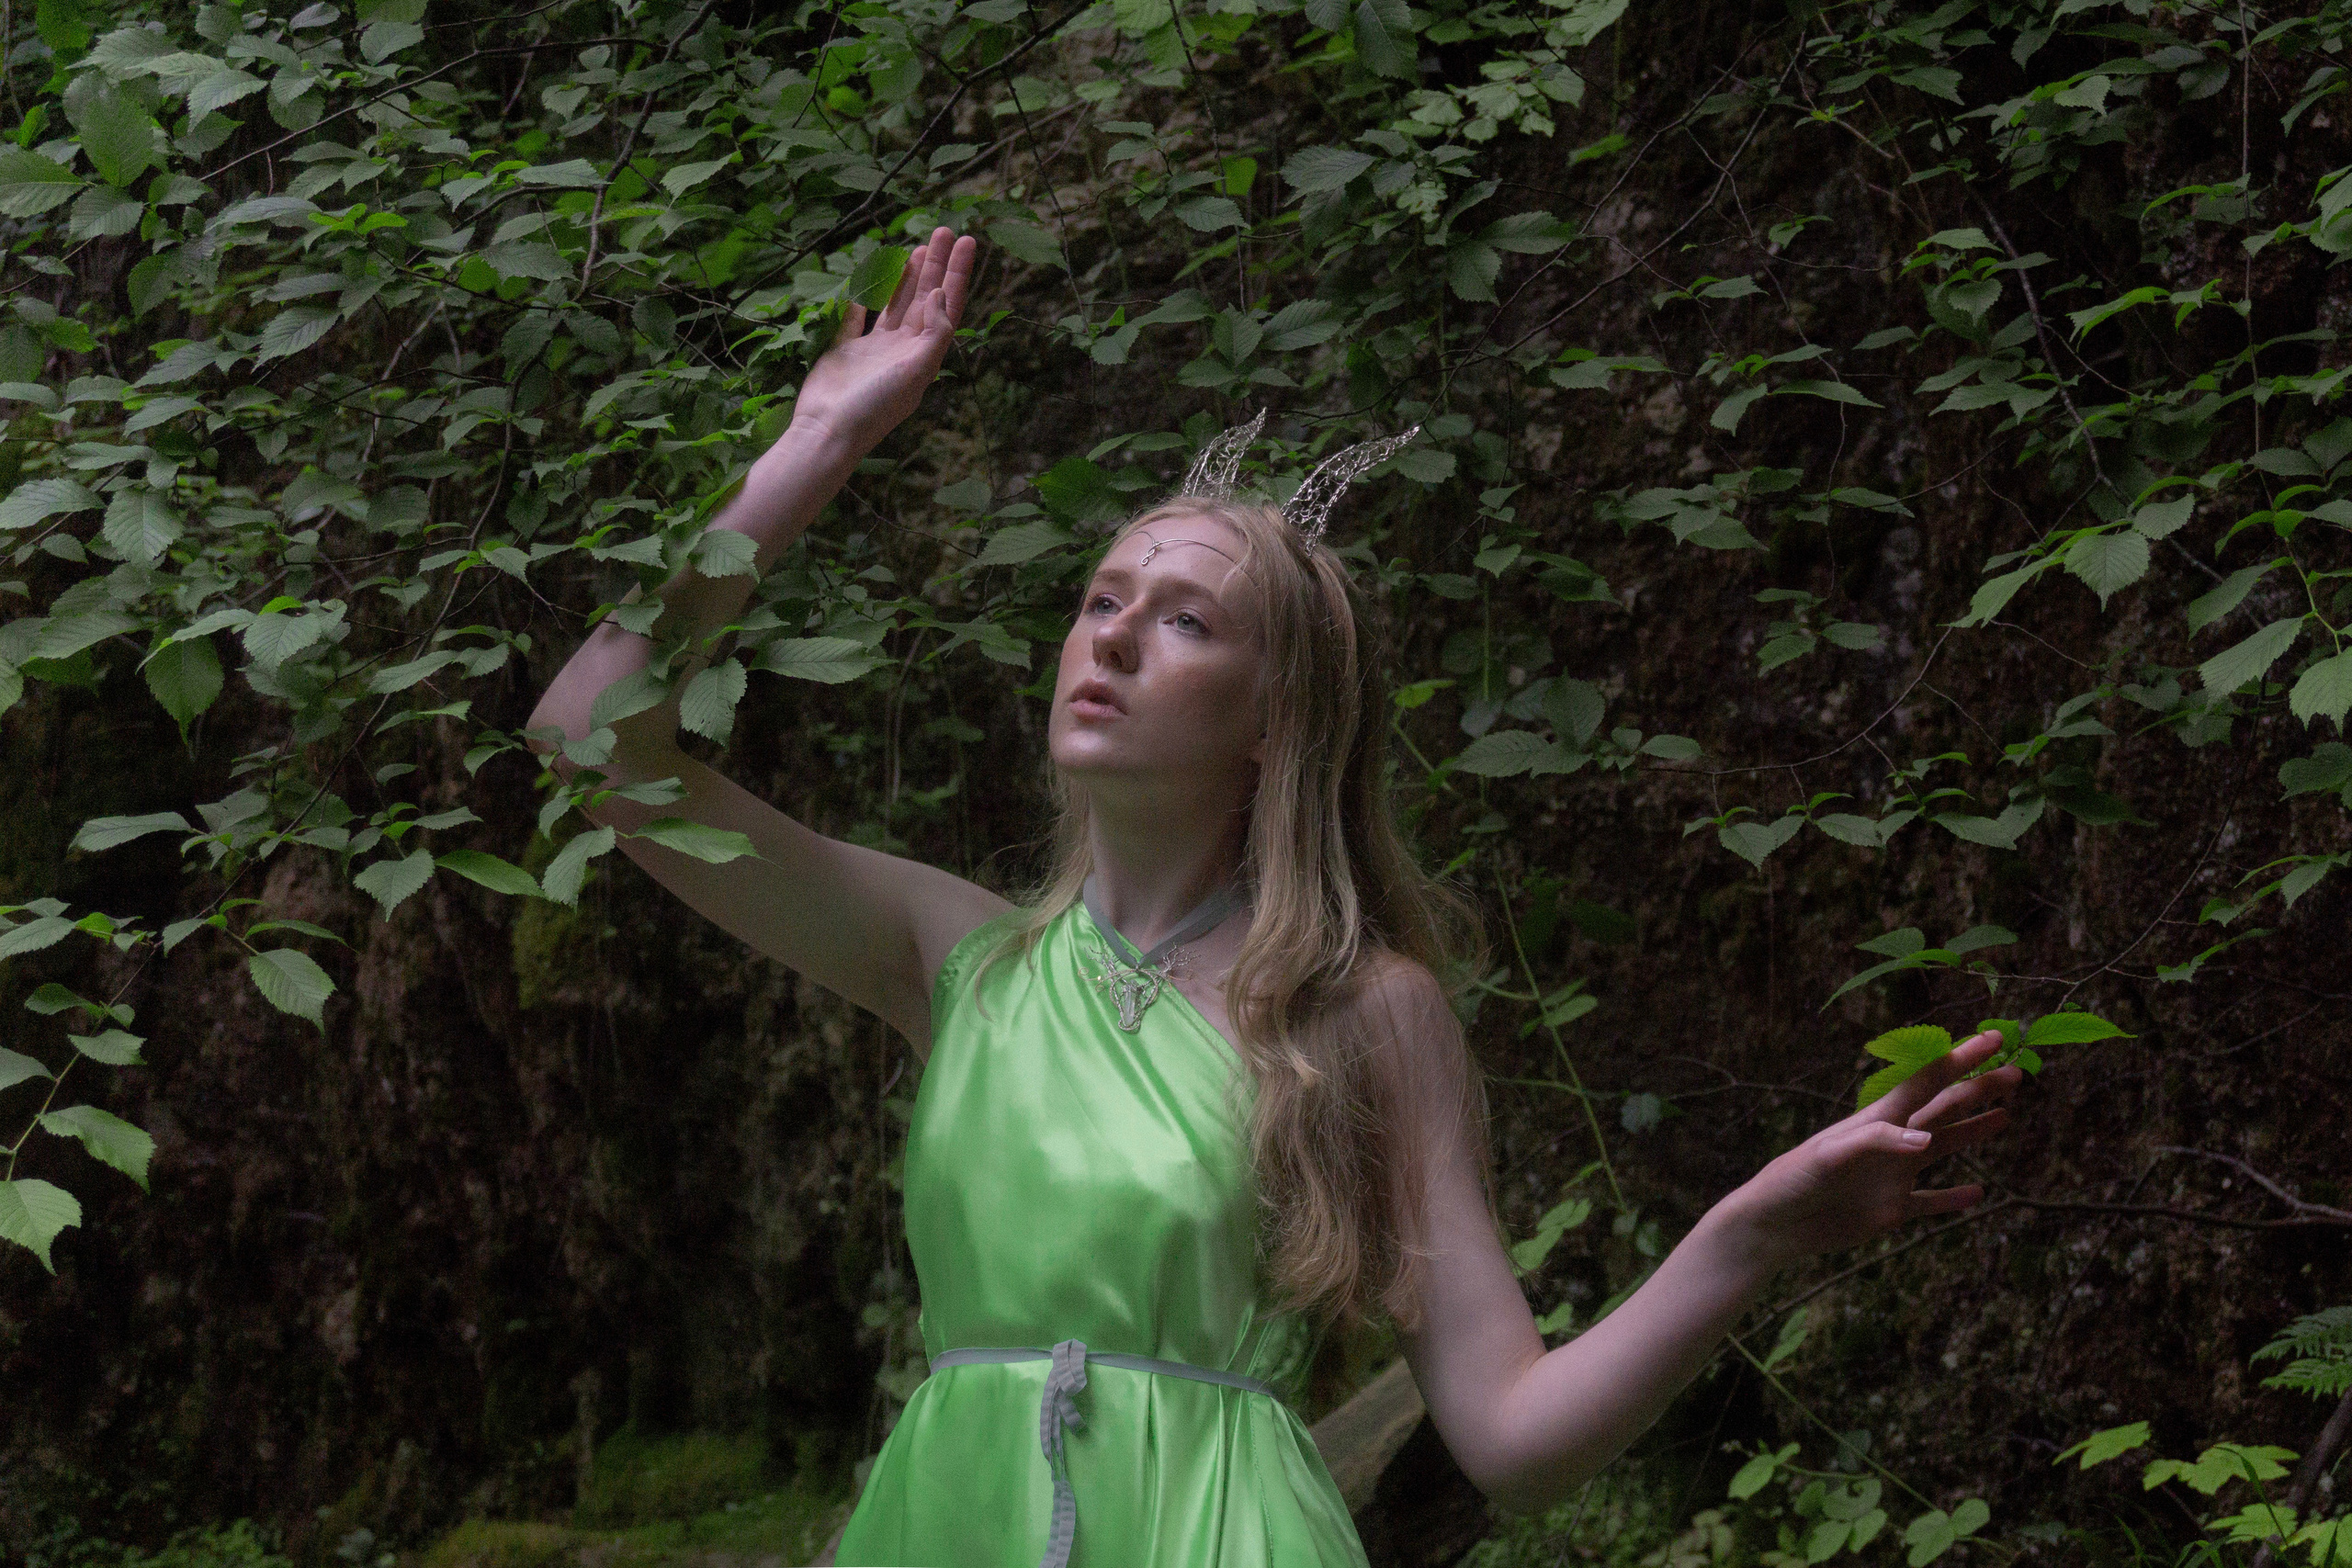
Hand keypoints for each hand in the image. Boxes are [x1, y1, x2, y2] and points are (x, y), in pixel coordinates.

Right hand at [787, 226, 976, 453]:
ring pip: (895, 302)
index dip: (957, 273)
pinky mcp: (844, 349)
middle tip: (945, 230)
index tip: (967, 242)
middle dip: (936, 265)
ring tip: (919, 247)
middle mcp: (902, 349)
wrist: (830, 430)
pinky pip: (856, 316)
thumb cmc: (876, 404)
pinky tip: (872, 277)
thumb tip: (939, 294)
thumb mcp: (916, 370)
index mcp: (923, 354)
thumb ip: (934, 332)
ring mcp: (873, 349)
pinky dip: (864, 297)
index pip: (946, 305)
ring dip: (907, 276)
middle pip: (924, 297)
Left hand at [1714, 1030, 2021, 1269]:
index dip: (1961, 1059)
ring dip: (1974, 1131)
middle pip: (1943, 1108)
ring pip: (1943, 1147)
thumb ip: (1876, 1141)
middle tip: (2017, 1073)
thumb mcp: (1829, 1155)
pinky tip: (1977, 1194)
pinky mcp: (1890, 1210)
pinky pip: (1930, 1201)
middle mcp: (1890, 1143)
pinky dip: (1953, 1199)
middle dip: (1978, 1089)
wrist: (1773, 1225)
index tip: (1994, 1039)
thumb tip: (1926, 1139)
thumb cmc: (1794, 1181)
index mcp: (1877, 1120)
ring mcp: (1892, 1176)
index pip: (1928, 1081)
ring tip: (2005, 1115)